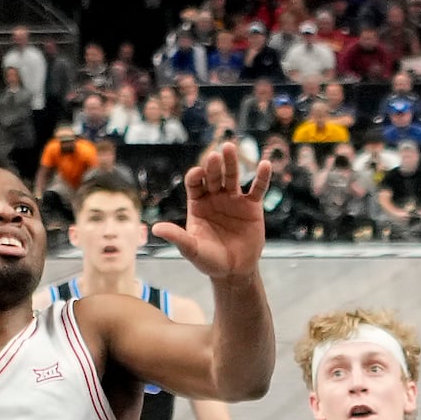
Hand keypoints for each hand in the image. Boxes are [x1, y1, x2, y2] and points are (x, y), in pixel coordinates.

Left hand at [151, 142, 270, 279]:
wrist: (234, 271)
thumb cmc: (209, 260)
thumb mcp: (191, 249)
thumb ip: (177, 237)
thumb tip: (155, 229)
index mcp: (198, 204)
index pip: (194, 183)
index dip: (195, 176)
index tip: (197, 174)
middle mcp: (215, 198)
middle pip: (213, 176)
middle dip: (213, 166)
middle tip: (214, 155)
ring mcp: (234, 200)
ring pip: (233, 177)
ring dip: (232, 163)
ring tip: (229, 148)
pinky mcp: (252, 207)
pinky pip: (257, 189)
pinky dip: (262, 177)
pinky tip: (264, 165)